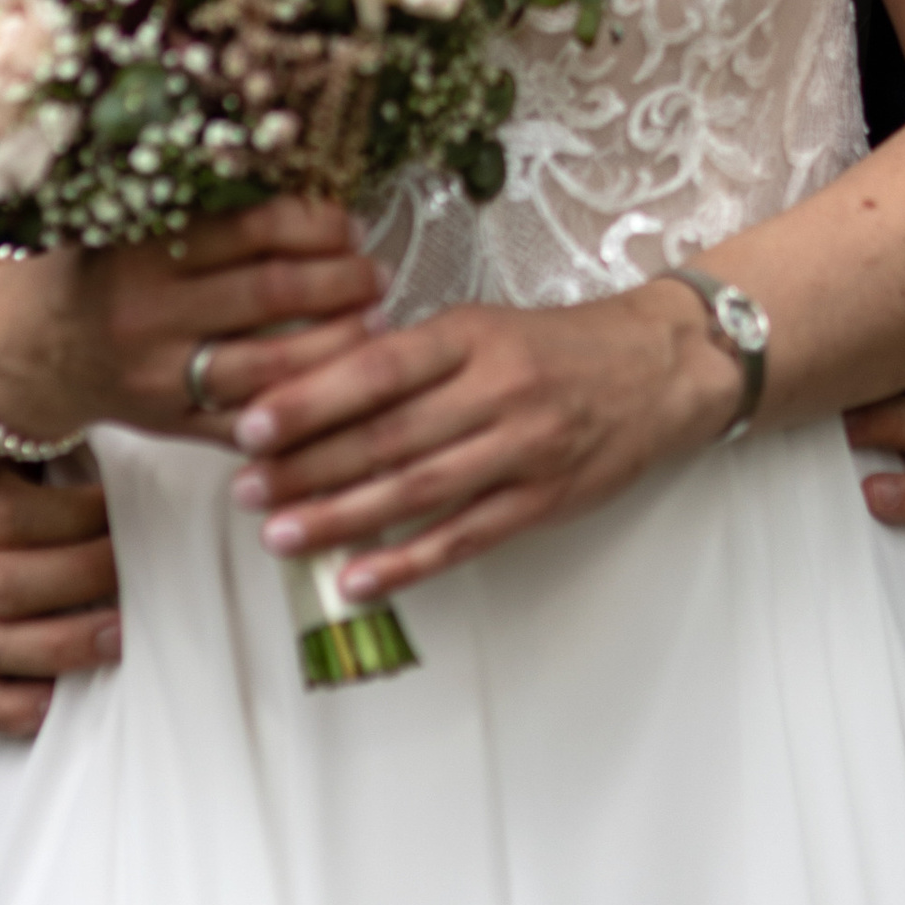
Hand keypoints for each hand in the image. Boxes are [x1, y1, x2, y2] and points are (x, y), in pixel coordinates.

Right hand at [0, 195, 387, 450]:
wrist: (31, 351)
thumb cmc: (105, 277)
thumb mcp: (139, 228)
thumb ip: (212, 217)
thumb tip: (316, 200)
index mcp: (148, 250)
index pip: (255, 226)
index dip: (318, 224)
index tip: (350, 225)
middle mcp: (151, 313)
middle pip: (273, 293)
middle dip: (343, 282)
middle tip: (376, 275)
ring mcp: (161, 377)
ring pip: (271, 366)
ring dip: (340, 345)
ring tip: (376, 326)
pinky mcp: (171, 426)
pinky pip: (252, 426)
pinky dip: (305, 411)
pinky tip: (344, 391)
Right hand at [0, 459, 120, 739]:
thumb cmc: (13, 465)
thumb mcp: (25, 439)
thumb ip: (67, 445)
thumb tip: (139, 455)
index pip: (11, 517)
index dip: (80, 519)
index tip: (138, 512)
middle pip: (2, 585)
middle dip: (81, 584)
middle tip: (143, 580)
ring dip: (60, 647)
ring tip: (121, 639)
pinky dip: (8, 708)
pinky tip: (56, 706)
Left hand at [228, 282, 741, 601]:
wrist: (660, 369)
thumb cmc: (556, 346)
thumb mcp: (484, 326)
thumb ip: (412, 357)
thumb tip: (313, 388)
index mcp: (474, 335)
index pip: (380, 367)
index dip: (311, 399)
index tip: (250, 425)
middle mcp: (499, 390)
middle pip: (388, 435)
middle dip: (307, 467)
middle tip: (244, 491)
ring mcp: (524, 449)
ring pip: (417, 490)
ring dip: (341, 518)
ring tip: (279, 535)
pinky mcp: (544, 500)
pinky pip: (465, 537)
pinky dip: (407, 563)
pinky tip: (356, 578)